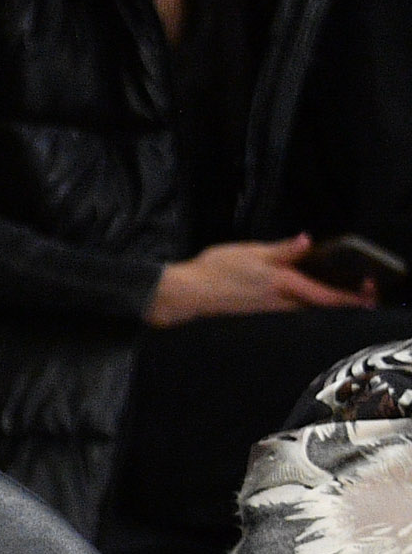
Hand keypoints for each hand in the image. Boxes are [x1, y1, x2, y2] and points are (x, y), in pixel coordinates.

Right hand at [146, 236, 376, 327]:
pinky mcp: (257, 312)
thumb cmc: (214, 270)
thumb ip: (282, 249)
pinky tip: (304, 298)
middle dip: (341, 301)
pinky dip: (304, 304)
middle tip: (362, 295)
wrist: (185, 294)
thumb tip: (308, 240)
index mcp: (281, 284)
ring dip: (323, 304)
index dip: (349, 296)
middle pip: (319, 306)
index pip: (324, 294)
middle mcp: (279, 302)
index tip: (368, 295)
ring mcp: (268, 310)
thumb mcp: (250, 252)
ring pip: (305, 309)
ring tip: (339, 295)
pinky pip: (290, 310)